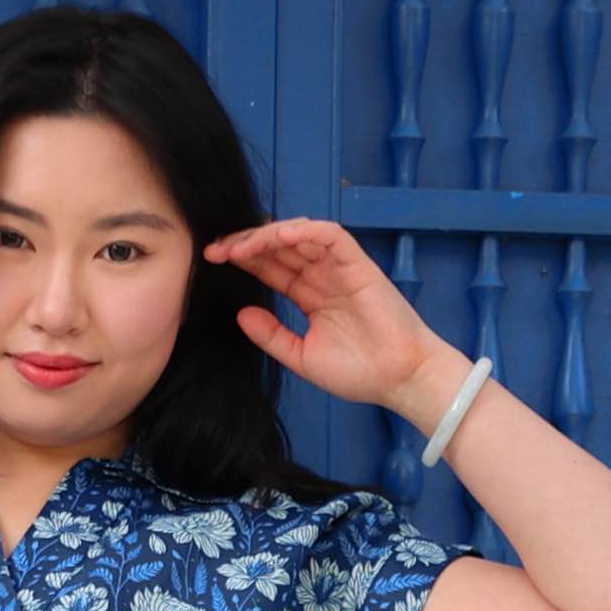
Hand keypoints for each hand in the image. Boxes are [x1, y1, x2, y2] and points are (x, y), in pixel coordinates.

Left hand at [204, 216, 441, 409]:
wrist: (397, 379)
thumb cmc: (358, 371)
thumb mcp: (301, 356)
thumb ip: (271, 335)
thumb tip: (240, 314)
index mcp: (309, 296)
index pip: (271, 268)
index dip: (242, 260)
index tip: (212, 260)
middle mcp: (322, 276)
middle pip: (279, 248)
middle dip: (246, 244)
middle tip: (216, 250)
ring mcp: (340, 268)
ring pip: (300, 236)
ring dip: (268, 235)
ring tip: (240, 246)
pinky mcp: (359, 264)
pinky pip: (330, 236)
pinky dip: (305, 231)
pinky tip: (278, 236)